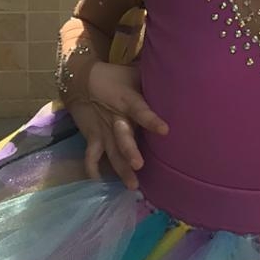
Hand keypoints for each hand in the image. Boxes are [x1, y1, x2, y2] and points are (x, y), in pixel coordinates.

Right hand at [68, 61, 167, 186]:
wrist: (79, 79)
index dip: (152, 120)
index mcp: (128, 101)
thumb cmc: (115, 77)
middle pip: (123, 138)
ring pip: (111, 152)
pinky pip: (91, 156)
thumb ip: (154, 78)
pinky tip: (100, 181)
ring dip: (120, 169)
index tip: (165, 130)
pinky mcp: (92, 137)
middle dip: (130, 152)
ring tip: (132, 185)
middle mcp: (116, 119)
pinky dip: (93, 168)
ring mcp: (103, 131)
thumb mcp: (134, 73)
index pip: (141, 111)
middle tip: (138, 165)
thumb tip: (180, 74)